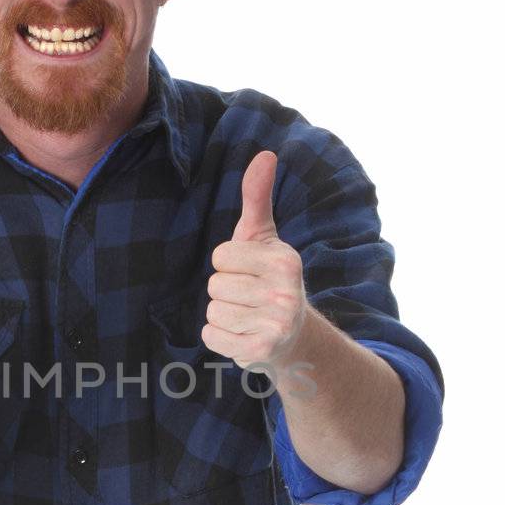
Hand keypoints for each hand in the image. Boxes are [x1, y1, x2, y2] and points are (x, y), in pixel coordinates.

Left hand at [201, 151, 306, 371]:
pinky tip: (243, 335)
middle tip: (250, 299)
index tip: (251, 273)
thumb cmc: (270, 278)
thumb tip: (265, 154)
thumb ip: (258, 197)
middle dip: (226, 292)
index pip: (222, 256)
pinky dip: (220, 338)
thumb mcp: (264, 237)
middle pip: (215, 285)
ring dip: (224, 316)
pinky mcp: (261, 351)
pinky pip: (211, 336)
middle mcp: (286, 292)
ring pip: (212, 311)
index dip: (229, 264)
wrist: (293, 337)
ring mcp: (276, 324)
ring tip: (248, 317)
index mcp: (284, 260)